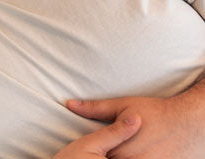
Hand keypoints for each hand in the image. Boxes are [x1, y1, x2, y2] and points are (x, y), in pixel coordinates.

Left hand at [66, 95, 204, 157]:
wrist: (187, 122)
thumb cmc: (154, 112)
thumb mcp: (122, 106)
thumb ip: (94, 109)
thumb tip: (69, 103)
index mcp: (120, 148)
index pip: (97, 156)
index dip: (91, 155)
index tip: (88, 153)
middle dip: (104, 158)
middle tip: (103, 152)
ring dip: (119, 158)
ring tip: (119, 152)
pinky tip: (132, 154)